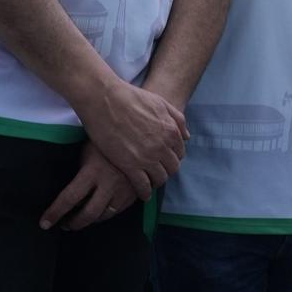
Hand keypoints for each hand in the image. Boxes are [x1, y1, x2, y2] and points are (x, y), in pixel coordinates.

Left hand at [42, 141, 139, 230]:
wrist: (139, 136)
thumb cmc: (106, 139)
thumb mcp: (87, 151)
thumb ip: (80, 171)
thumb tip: (68, 190)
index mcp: (93, 171)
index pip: (69, 198)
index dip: (55, 213)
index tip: (45, 223)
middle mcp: (109, 184)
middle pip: (88, 214)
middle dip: (74, 223)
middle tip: (65, 225)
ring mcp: (124, 190)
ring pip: (105, 215)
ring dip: (91, 220)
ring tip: (82, 219)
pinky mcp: (136, 192)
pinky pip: (119, 210)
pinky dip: (107, 213)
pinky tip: (100, 210)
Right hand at [77, 80, 187, 198]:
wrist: (104, 99)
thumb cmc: (131, 97)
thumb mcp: (160, 103)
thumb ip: (177, 120)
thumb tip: (186, 137)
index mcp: (171, 132)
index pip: (179, 153)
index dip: (172, 157)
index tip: (164, 160)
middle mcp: (163, 147)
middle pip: (172, 168)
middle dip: (166, 170)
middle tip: (157, 172)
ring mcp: (147, 158)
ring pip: (160, 179)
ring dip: (156, 182)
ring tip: (149, 182)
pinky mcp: (129, 166)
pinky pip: (143, 186)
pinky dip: (145, 192)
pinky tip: (142, 194)